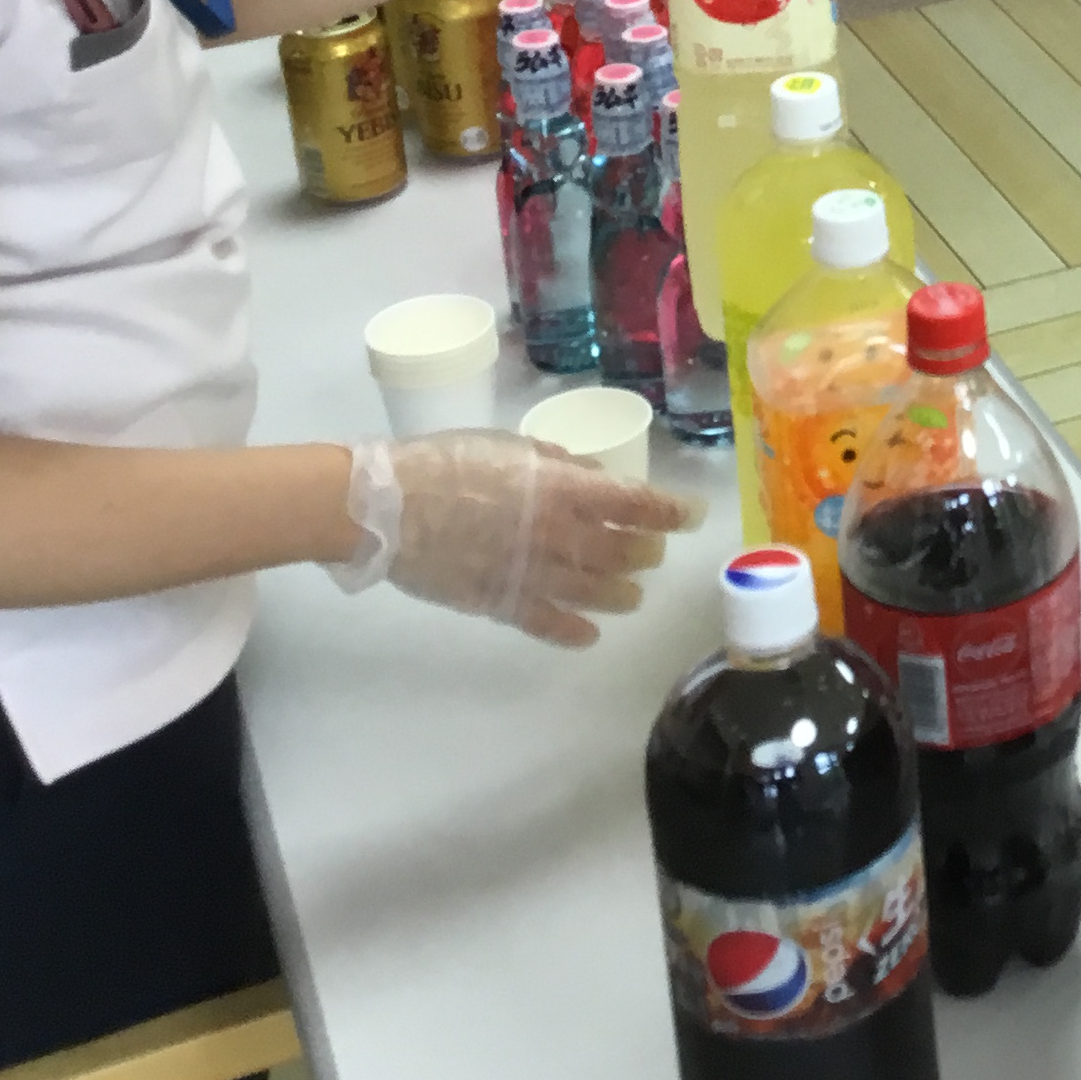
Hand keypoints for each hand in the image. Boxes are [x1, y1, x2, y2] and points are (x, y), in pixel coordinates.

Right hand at [332, 433, 696, 646]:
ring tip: (633, 595)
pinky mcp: (503, 603)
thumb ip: (557, 463)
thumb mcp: (510, 446)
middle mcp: (559, 535)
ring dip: (624, 595)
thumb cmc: (446, 462)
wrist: (386, 507)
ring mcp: (533, 574)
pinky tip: (590, 634)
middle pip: (625, 552)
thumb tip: (593, 476)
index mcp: (564, 489)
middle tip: (653, 552)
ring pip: (598, 593)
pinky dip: (575, 631)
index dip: (672, 511)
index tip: (694, 514)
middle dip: (648, 553)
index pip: (638, 504)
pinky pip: (549, 624)